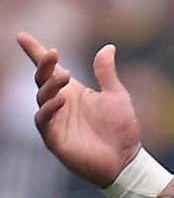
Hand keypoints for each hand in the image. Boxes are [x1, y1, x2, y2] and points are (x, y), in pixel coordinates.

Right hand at [16, 32, 141, 187]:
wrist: (127, 161)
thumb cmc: (121, 130)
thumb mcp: (116, 96)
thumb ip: (107, 73)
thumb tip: (108, 47)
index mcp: (72, 92)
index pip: (49, 70)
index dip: (36, 52)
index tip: (22, 36)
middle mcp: (60, 104)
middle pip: (42, 80)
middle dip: (44, 65)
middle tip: (54, 54)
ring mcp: (55, 121)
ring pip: (42, 98)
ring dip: (50, 85)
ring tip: (65, 76)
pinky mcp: (55, 139)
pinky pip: (44, 120)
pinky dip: (49, 108)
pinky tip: (61, 100)